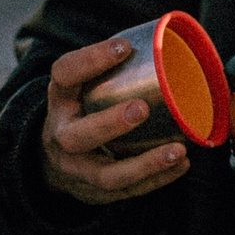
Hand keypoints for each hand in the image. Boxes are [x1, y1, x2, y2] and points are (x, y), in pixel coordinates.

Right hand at [39, 37, 189, 205]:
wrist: (54, 161)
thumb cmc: (83, 111)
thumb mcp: (82, 87)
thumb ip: (112, 69)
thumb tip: (167, 41)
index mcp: (60, 99)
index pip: (64, 75)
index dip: (90, 60)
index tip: (124, 47)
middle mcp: (61, 136)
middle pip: (77, 135)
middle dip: (109, 124)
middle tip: (142, 108)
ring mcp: (76, 169)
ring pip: (106, 175)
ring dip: (144, 164)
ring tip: (178, 150)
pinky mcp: (95, 193)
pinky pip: (128, 192)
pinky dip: (157, 180)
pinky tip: (181, 165)